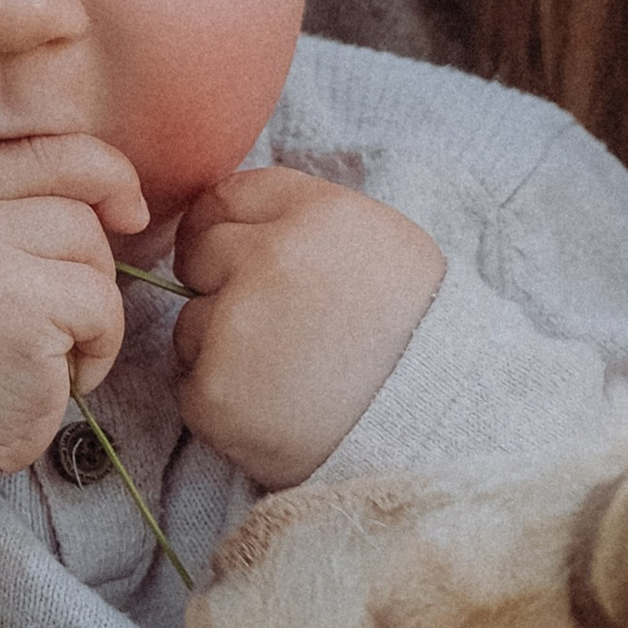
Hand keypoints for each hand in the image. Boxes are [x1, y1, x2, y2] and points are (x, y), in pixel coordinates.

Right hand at [0, 134, 147, 586]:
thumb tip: (104, 191)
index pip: (38, 146)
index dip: (98, 170)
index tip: (123, 210)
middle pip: (74, 193)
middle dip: (94, 252)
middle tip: (75, 308)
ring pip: (93, 251)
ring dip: (94, 308)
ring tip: (53, 351)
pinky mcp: (19, 308)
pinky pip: (100, 305)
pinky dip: (98, 348)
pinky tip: (62, 376)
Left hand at [171, 169, 444, 487]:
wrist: (437, 427)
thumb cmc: (412, 337)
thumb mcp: (380, 245)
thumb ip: (304, 221)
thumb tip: (225, 220)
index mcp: (316, 214)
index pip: (225, 199)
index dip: (224, 231)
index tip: (240, 262)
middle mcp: (272, 260)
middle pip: (200, 257)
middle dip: (222, 288)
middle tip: (282, 330)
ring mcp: (238, 327)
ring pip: (190, 325)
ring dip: (224, 351)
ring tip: (289, 377)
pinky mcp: (217, 394)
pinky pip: (193, 387)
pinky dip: (225, 404)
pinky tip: (277, 411)